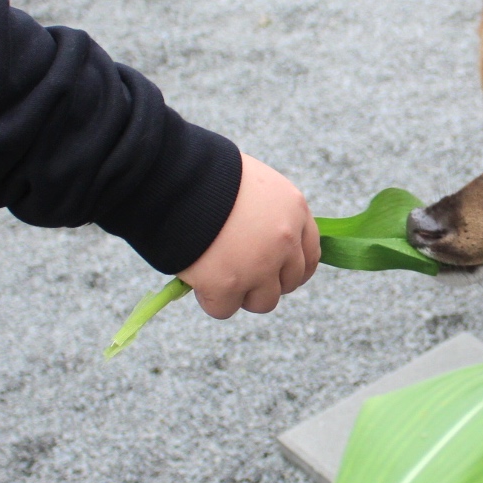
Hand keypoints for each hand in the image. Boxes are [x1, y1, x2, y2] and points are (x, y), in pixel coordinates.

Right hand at [178, 153, 319, 317]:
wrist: (173, 177)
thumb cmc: (204, 173)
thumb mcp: (251, 184)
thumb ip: (266, 213)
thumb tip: (263, 242)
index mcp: (294, 210)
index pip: (310, 254)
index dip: (291, 268)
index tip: (276, 273)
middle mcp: (285, 240)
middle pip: (289, 282)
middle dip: (265, 282)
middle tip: (239, 273)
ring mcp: (259, 266)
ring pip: (263, 302)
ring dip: (241, 295)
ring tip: (217, 276)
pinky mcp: (227, 285)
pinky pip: (224, 309)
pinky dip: (210, 299)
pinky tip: (198, 280)